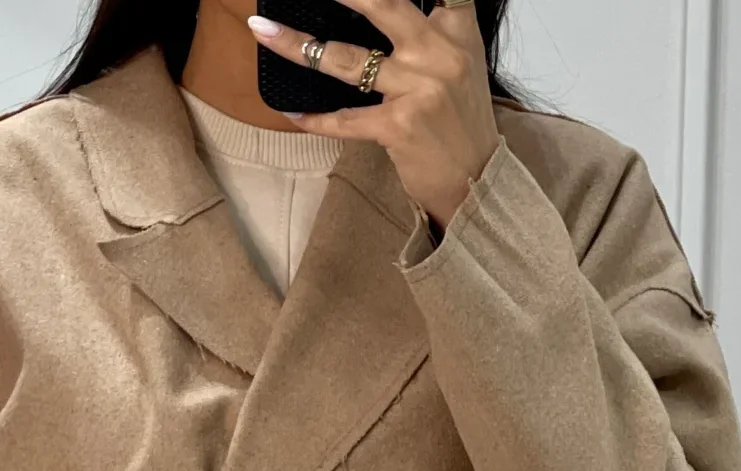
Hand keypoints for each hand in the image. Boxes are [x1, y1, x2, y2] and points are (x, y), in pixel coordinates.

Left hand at [246, 1, 499, 231]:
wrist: (478, 181)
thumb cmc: (460, 122)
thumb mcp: (458, 63)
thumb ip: (429, 30)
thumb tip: (376, 6)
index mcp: (456, 30)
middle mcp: (441, 52)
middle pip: (382, 3)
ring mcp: (420, 89)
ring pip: (347, 58)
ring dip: (299, 44)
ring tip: (262, 30)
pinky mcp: (400, 126)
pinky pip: (345, 118)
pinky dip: (315, 119)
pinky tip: (291, 113)